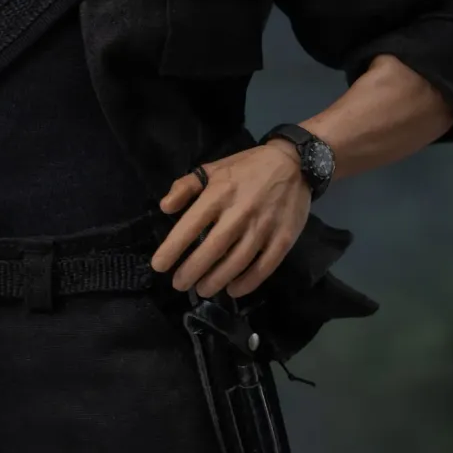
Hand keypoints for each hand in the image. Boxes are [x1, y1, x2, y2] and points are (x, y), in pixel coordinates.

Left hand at [150, 141, 311, 298]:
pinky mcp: (283, 239)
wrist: (294, 163)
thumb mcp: (213, 168)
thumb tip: (164, 207)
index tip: (159, 265)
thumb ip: (186, 186)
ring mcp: (264, 227)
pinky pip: (264, 267)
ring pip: (237, 262)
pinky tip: (233, 289)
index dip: (173, 247)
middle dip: (192, 270)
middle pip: (213, 248)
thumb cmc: (247, 167)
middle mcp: (240, 212)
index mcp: (220, 193)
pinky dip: (247, 282)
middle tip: (179, 284)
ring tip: (202, 289)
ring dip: (217, 280)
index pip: (191, 224)